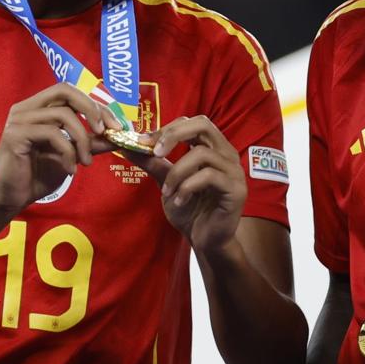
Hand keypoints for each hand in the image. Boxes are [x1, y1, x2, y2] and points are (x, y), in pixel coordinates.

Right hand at [0, 83, 121, 216]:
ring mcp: (19, 120)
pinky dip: (68, 152)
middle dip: (91, 108)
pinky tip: (70, 170)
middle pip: (65, 90)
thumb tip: (117, 135)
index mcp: (37, 108)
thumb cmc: (37, 176)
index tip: (115, 126)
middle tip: (104, 131)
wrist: (10, 199)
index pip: (71, 93)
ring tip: (86, 162)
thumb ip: (90, 143)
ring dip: (82, 140)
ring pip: (63, 115)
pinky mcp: (15, 135)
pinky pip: (53, 134)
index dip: (96, 105)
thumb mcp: (71, 155)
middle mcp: (26, 108)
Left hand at [121, 116, 245, 254]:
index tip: (145, 143)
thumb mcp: (167, 183)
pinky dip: (187, 187)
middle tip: (155, 153)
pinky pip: (209, 177)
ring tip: (167, 191)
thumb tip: (128, 145)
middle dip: (174, 135)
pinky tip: (179, 201)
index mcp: (213, 148)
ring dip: (177, 172)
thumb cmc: (190, 210)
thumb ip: (153, 163)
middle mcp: (226, 154)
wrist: (206, 241)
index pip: (193, 122)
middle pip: (203, 124)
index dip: (168, 128)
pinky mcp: (236, 189)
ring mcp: (234, 171)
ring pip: (202, 153)